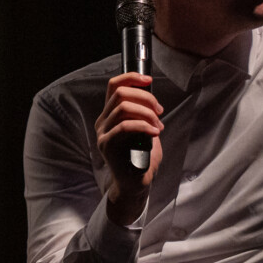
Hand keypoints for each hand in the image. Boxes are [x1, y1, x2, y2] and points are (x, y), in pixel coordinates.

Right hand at [94, 72, 162, 224]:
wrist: (136, 184)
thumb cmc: (142, 157)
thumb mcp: (144, 129)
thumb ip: (142, 112)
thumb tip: (151, 96)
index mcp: (110, 115)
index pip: (114, 86)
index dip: (131, 78)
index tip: (149, 80)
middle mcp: (102, 122)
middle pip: (121, 94)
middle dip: (146, 98)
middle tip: (160, 111)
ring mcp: (103, 134)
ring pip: (124, 108)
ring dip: (147, 113)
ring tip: (158, 126)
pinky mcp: (107, 146)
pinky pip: (125, 126)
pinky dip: (143, 126)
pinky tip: (154, 133)